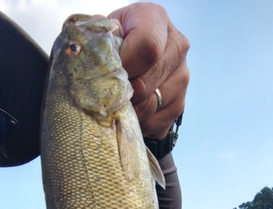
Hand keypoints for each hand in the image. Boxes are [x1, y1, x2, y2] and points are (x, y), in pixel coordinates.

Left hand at [109, 2, 189, 138]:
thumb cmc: (113, 43)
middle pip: (146, 84)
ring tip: (116, 106)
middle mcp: (176, 47)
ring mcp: (181, 78)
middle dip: (121, 96)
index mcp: (155, 19)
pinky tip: (129, 114)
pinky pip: (156, 123)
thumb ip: (97, 42)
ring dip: (128, 113)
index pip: (147, 48)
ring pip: (150, 107)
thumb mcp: (102, 33)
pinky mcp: (179, 104)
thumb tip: (90, 64)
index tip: (107, 75)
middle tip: (106, 95)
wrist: (129, 54)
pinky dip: (139, 124)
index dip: (124, 68)